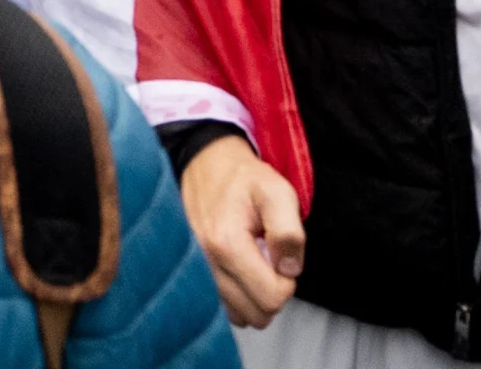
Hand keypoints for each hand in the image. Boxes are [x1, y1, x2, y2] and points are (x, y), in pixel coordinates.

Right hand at [179, 134, 304, 328]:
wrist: (205, 164)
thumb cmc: (244, 178)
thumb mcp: (278, 193)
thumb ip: (289, 233)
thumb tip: (289, 270)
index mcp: (226, 244)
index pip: (272, 298)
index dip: (287, 282)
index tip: (280, 256)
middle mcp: (204, 262)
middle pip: (256, 314)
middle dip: (271, 292)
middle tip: (269, 260)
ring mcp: (195, 270)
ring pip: (238, 316)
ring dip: (254, 298)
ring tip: (253, 264)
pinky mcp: (191, 273)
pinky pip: (221, 308)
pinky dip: (237, 298)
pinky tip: (240, 271)